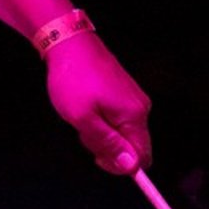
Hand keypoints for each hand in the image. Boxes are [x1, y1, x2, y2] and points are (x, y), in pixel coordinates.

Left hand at [44, 31, 152, 174]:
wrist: (67, 41)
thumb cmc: (72, 78)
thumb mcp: (83, 117)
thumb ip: (108, 143)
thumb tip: (131, 167)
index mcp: (135, 115)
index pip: (142, 157)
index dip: (120, 165)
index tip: (97, 157)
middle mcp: (141, 107)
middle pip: (131, 145)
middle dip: (107, 146)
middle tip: (83, 129)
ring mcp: (133, 97)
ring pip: (121, 131)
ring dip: (100, 131)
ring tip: (81, 113)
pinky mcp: (123, 90)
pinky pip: (116, 117)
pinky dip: (100, 118)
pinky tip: (85, 105)